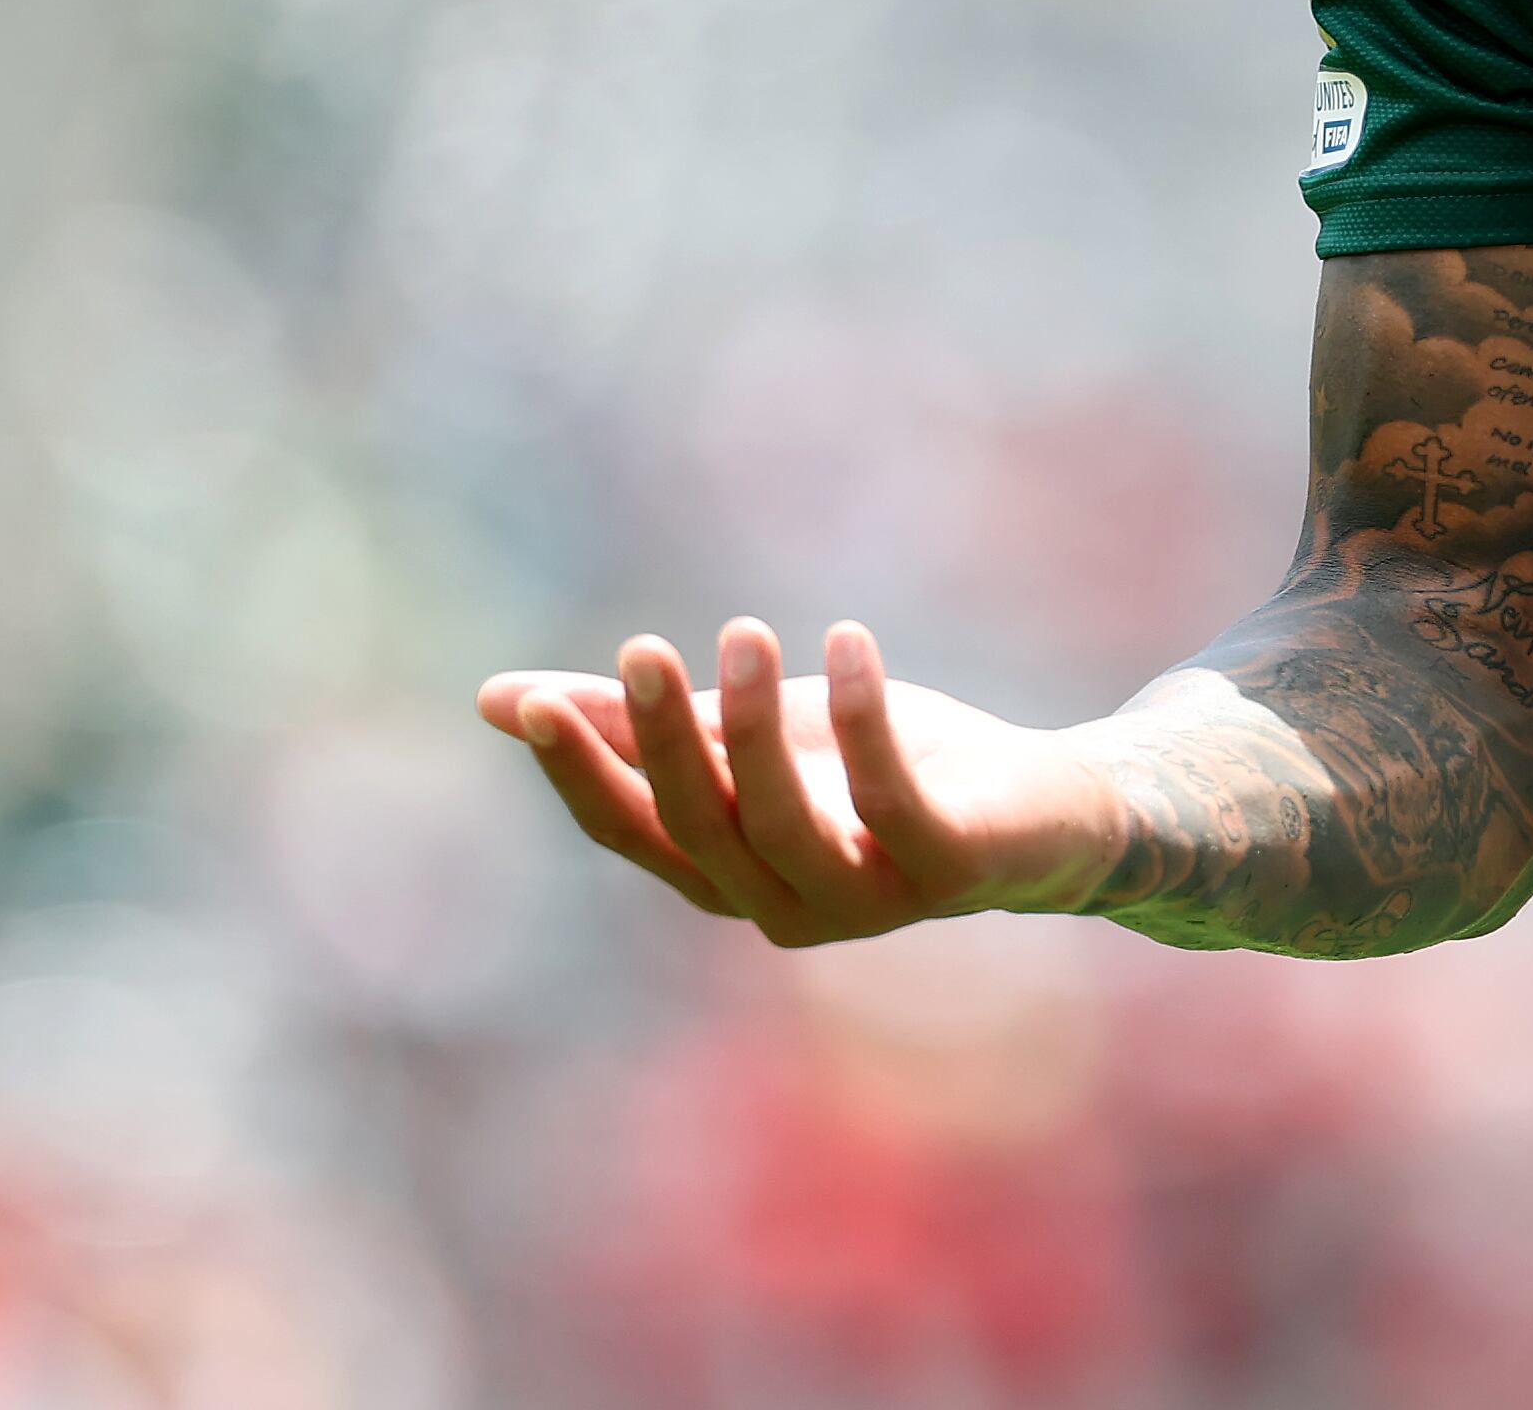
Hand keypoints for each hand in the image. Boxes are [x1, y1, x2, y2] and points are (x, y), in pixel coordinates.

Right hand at [478, 617, 1121, 944]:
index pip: (631, 832)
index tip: (537, 703)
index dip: (581, 775)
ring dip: (753, 727)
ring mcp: (865, 898)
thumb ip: (639, 723)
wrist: (1038, 809)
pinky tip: (846, 642)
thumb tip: (494, 699)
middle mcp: (782, 904)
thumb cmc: (873, 768)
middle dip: (664, 740)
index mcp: (724, 871)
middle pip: (700, 828)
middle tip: (639, 648)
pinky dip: (864, 721)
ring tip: (743, 629)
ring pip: (781, 823)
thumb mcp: (748, 732)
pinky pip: (893, 799)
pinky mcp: (946, 868)